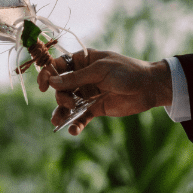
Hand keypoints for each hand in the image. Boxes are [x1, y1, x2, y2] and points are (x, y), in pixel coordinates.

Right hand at [37, 48, 172, 135]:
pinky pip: (81, 117)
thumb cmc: (127, 72)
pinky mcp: (96, 108)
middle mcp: (83, 77)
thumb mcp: (100, 71)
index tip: (43, 86)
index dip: (48, 74)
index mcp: (83, 61)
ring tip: (58, 122)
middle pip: (60, 87)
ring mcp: (88, 93)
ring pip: (68, 103)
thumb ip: (76, 78)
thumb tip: (52, 81)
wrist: (149, 87)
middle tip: (70, 102)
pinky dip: (76, 124)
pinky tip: (73, 131)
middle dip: (61, 96)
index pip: (58, 66)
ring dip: (62, 112)